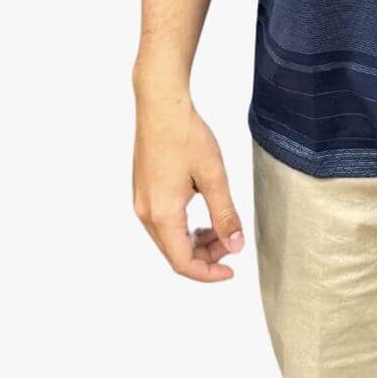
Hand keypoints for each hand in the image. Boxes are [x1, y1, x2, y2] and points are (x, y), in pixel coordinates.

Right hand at [132, 82, 245, 281]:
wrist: (160, 104)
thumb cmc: (186, 135)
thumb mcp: (213, 176)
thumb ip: (225, 214)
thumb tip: (235, 246)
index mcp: (162, 214)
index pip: (183, 262)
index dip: (208, 273)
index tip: (232, 270)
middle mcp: (146, 212)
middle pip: (174, 252)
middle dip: (205, 254)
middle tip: (232, 241)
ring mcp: (141, 201)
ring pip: (168, 238)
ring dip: (194, 241)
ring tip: (220, 227)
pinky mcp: (142, 189)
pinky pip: (163, 221)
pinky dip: (183, 226)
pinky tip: (202, 213)